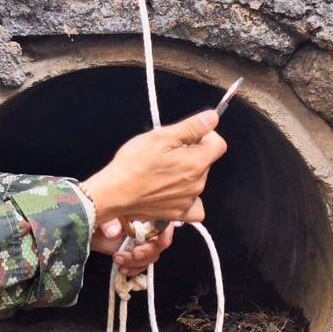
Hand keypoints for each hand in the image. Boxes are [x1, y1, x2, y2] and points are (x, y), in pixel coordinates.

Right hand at [81, 110, 226, 224]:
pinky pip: (194, 206)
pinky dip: (188, 199)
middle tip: (166, 153)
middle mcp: (198, 184)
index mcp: (197, 163)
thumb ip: (191, 127)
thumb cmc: (134, 162)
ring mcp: (189, 201)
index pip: (218, 144)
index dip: (205, 136)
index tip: (186, 136)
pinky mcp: (178, 214)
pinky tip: (174, 192)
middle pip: (205, 162)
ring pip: (197, 180)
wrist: (114, 193)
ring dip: (186, 173)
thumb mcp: (161, 137)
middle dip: (191, 154)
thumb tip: (214, 117)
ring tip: (162, 171)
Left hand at [90, 219, 176, 276]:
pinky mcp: (133, 255)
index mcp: (144, 213)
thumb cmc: (95, 214)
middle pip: (160, 243)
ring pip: (151, 256)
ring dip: (137, 262)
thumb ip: (109, 222)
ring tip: (117, 259)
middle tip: (133, 254)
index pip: (164, 221)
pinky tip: (121, 269)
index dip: (166, 232)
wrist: (85, 227)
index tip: (158, 240)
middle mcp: (146, 227)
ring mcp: (141, 242)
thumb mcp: (101, 214)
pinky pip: (141, 266)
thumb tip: (114, 233)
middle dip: (147, 252)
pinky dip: (133, 270)